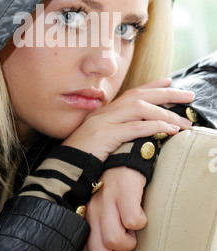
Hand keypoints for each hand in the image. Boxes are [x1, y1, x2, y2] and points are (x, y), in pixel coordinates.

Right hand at [63, 78, 193, 161]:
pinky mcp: (105, 135)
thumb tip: (137, 131)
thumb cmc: (83, 157)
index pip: (132, 93)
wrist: (63, 168)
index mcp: (104, 112)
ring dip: (165, 113)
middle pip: (140, 96)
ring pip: (140, 109)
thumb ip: (116, 132)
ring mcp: (104, 122)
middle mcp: (105, 112)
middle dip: (166, 94)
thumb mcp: (101, 140)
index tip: (169, 82)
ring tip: (183, 121)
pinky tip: (169, 130)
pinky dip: (154, 127)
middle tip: (188, 95)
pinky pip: (134, 128)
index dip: (152, 86)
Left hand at [80, 167, 145, 250]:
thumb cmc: (115, 189)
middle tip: (127, 249)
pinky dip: (140, 222)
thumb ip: (99, 232)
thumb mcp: (102, 211)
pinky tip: (140, 214)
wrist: (123, 155)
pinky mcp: (124, 188)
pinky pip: (133, 220)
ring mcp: (107, 197)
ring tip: (133, 231)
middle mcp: (92, 208)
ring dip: (129, 241)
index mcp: (85, 217)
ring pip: (113, 239)